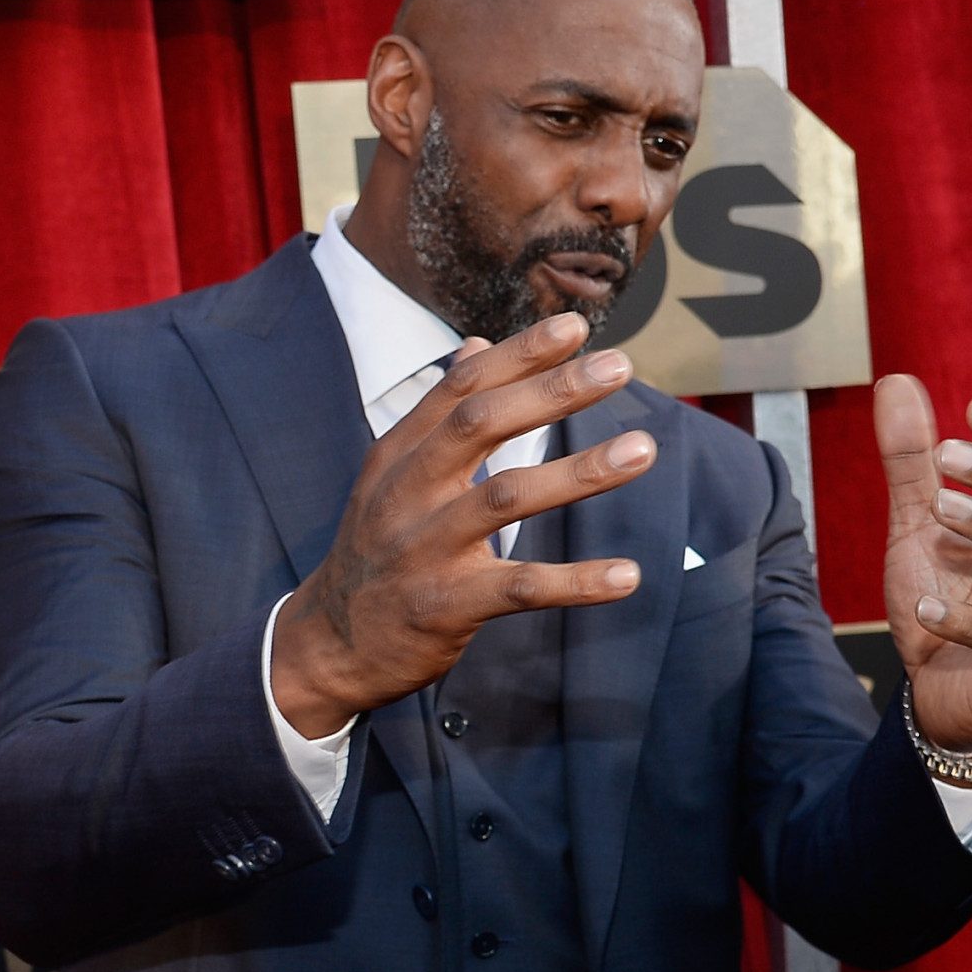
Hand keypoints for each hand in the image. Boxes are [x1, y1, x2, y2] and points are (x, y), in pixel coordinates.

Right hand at [271, 312, 656, 735]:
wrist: (328, 645)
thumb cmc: (380, 547)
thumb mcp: (395, 474)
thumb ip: (442, 412)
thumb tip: (479, 345)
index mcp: (400, 454)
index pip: (462, 387)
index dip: (519, 354)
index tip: (576, 326)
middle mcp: (407, 492)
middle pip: (481, 424)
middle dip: (553, 391)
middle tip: (619, 367)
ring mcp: (424, 548)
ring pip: (506, 497)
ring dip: (580, 472)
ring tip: (643, 449)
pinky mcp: (445, 605)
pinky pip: (521, 588)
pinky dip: (577, 581)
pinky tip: (628, 575)